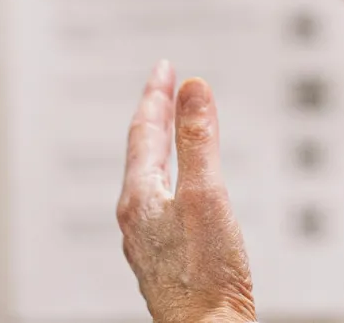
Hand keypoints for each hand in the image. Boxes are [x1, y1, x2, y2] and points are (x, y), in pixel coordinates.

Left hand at [118, 62, 256, 322]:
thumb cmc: (206, 276)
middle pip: (143, 154)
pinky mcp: (166, 261)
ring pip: (150, 179)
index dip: (156, 95)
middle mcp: (137, 218)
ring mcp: (148, 241)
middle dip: (157, 117)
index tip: (164, 67)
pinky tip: (184, 192)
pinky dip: (173, 178)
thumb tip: (193, 89)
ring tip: (171, 131)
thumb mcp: (206, 195)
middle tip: (166, 87)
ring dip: (163, 147)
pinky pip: (162, 203)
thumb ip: (199, 140)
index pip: (144, 132)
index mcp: (140, 197)